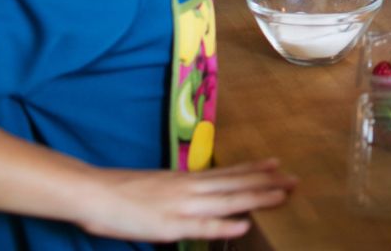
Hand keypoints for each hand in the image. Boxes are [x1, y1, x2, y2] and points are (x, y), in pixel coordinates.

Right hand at [82, 159, 295, 242]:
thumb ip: (179, 193)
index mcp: (186, 180)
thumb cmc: (122, 193)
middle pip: (235, 185)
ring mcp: (181, 205)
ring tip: (282, 196)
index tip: (276, 164)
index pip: (227, 173)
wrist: (95, 192)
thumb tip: (196, 197)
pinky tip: (244, 224)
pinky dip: (223, 226)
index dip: (253, 169)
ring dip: (256, 198)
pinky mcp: (169, 225)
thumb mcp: (157, 188)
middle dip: (266, 184)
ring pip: (227, 201)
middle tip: (295, 179)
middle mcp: (189, 188)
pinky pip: (201, 226)